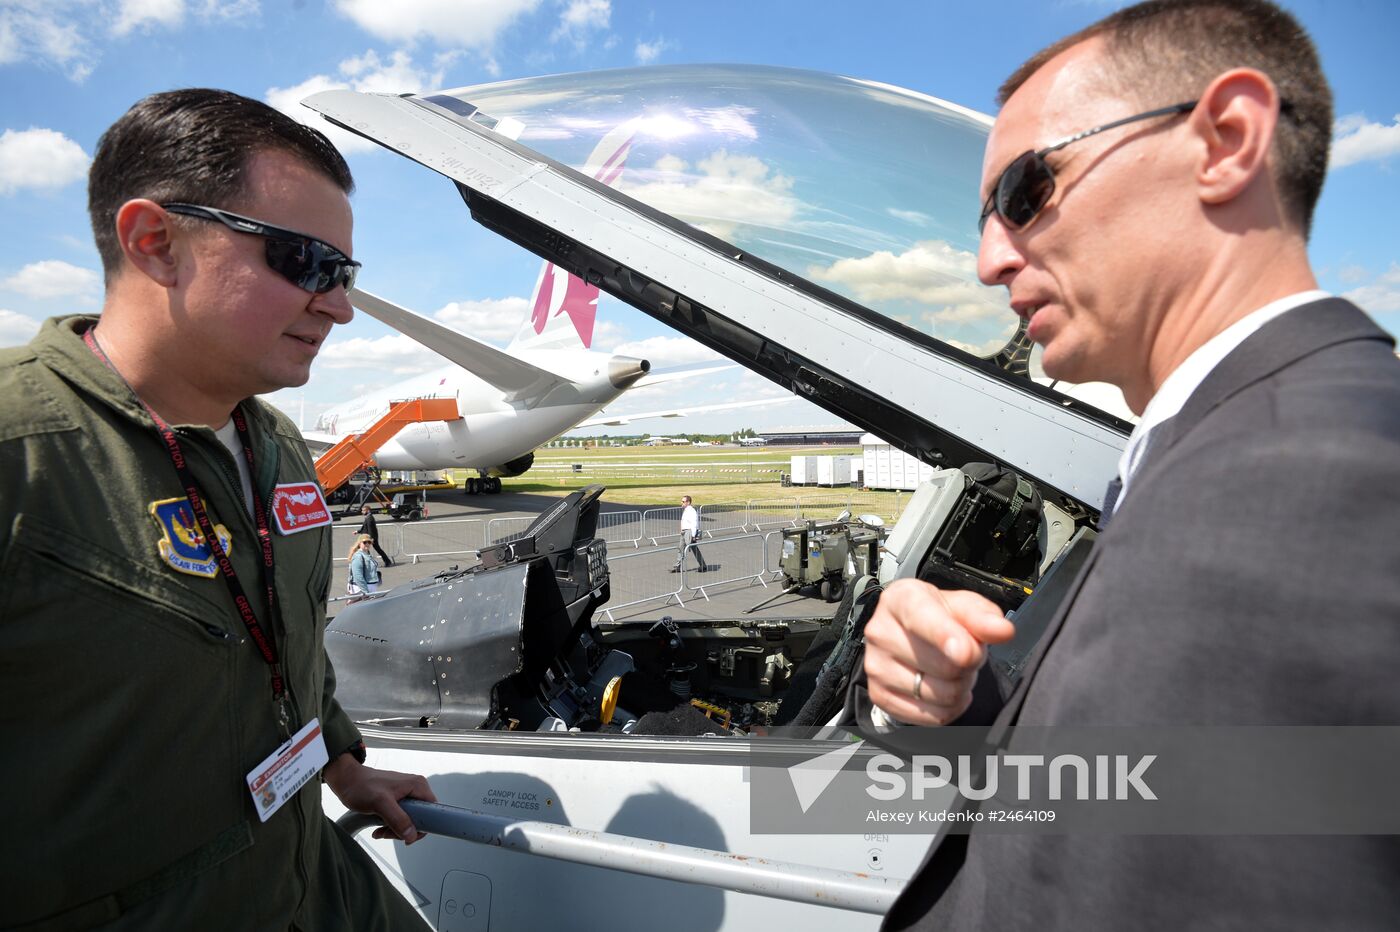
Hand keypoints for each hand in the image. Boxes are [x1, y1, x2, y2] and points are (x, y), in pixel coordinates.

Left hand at [324, 755, 436, 844]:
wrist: (347, 780)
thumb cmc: (362, 786)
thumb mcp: (380, 803)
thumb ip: (398, 819)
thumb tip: (412, 835)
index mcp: (418, 786)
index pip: (432, 811)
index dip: (422, 826)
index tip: (407, 835)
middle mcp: (415, 789)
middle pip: (420, 818)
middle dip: (404, 830)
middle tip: (387, 833)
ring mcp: (407, 794)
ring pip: (409, 820)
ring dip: (395, 830)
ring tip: (379, 831)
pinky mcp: (398, 799)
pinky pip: (401, 817)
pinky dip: (390, 825)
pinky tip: (378, 828)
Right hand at [863, 578, 1014, 725]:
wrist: (910, 636)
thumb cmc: (938, 617)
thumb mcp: (963, 607)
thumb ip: (984, 616)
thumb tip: (1002, 630)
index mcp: (901, 599)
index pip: (922, 619)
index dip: (946, 637)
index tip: (966, 652)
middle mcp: (880, 631)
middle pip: (944, 666)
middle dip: (967, 664)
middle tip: (964, 653)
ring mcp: (875, 665)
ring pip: (940, 695)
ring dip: (960, 687)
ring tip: (952, 670)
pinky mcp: (879, 695)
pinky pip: (932, 716)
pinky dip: (948, 708)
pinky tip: (943, 689)